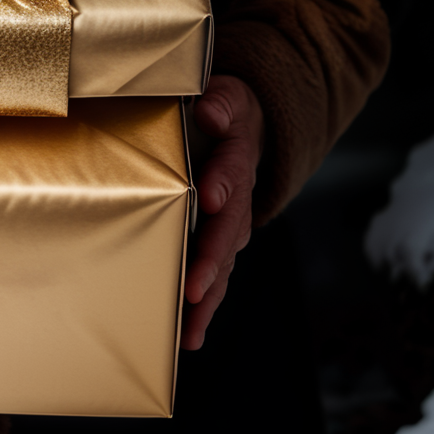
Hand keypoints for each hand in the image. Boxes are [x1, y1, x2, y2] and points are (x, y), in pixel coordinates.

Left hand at [181, 74, 263, 349]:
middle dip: (211, 260)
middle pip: (228, 233)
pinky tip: (188, 336)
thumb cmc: (225, 114)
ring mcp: (231, 226)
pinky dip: (203, 307)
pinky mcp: (219, 243)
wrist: (245, 130)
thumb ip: (221, 103)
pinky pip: (213, 277)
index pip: (231, 171)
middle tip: (195, 288)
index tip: (210, 197)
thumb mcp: (227, 97)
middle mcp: (238, 199)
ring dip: (207, 298)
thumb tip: (211, 113)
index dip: (222, 184)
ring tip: (190, 330)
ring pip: (222, 266)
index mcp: (236, 158)